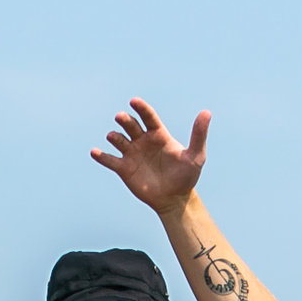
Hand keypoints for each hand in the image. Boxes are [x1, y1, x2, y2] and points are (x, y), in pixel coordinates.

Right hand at [91, 97, 208, 212]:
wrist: (175, 199)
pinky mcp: (124, 169)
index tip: (133, 101)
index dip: (141, 108)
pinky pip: (110, 160)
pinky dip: (101, 156)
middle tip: (120, 118)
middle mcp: (143, 141)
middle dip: (124, 120)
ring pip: (119, 140)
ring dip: (114, 136)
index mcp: (158, 135)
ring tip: (113, 137)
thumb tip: (206, 112)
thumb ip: (199, 134)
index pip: (147, 117)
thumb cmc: (186, 176)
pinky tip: (94, 152)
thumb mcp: (195, 156)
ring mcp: (132, 154)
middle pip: (130, 125)